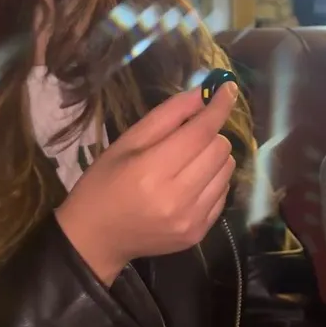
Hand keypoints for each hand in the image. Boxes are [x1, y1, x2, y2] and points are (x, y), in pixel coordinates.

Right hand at [56, 82, 238, 283]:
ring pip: (227, 170)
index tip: (228, 88)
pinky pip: (224, 193)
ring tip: (188, 161)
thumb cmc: (105, 182)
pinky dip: (213, 180)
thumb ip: (167, 115)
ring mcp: (191, 219)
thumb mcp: (127, 142)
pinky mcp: (199, 233)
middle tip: (189, 135)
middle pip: (219, 149)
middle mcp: (177, 198)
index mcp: (152, 171)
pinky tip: (190, 183)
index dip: (218, 107)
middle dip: (210, 134)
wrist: (96, 238)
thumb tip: (204, 94)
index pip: (200, 132)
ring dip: (213, 157)